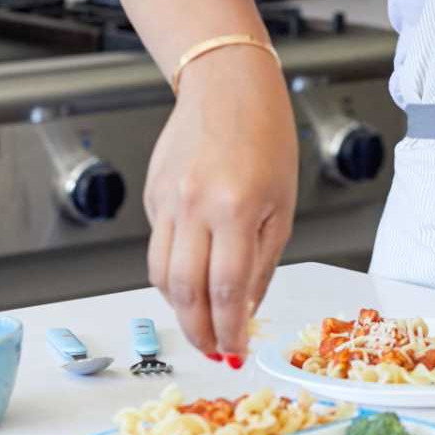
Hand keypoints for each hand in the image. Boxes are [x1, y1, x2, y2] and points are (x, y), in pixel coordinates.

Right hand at [143, 50, 297, 365]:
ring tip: (201, 323)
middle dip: (198, 331)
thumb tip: (246, 309)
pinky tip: (193, 273)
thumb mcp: (282, 203)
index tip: (235, 351)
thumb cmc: (264, 134)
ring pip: (160, 274)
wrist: (225, 84)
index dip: (229, 329)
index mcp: (236, 206)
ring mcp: (167, 200)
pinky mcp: (152, 195)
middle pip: (185, 289)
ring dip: (179, 308)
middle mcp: (195, 204)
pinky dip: (173, 270)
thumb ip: (263, 260)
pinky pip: (159, 246)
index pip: (227, 288)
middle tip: (213, 350)